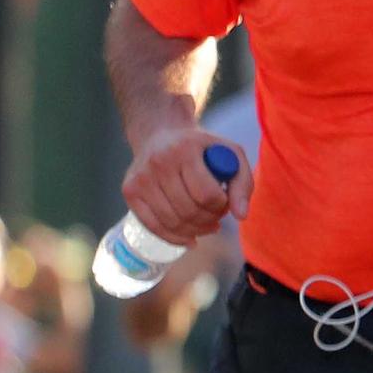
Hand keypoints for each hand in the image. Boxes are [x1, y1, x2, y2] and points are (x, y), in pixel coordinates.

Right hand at [121, 126, 253, 244]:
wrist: (161, 134)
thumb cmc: (201, 148)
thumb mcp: (230, 153)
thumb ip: (242, 183)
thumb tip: (241, 216)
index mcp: (185, 150)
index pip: (207, 194)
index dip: (221, 206)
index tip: (225, 203)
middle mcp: (159, 163)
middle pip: (189, 211)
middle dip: (210, 220)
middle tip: (217, 217)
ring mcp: (141, 178)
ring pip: (172, 222)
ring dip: (195, 231)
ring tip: (206, 225)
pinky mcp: (129, 192)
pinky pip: (153, 226)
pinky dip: (174, 238)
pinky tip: (190, 238)